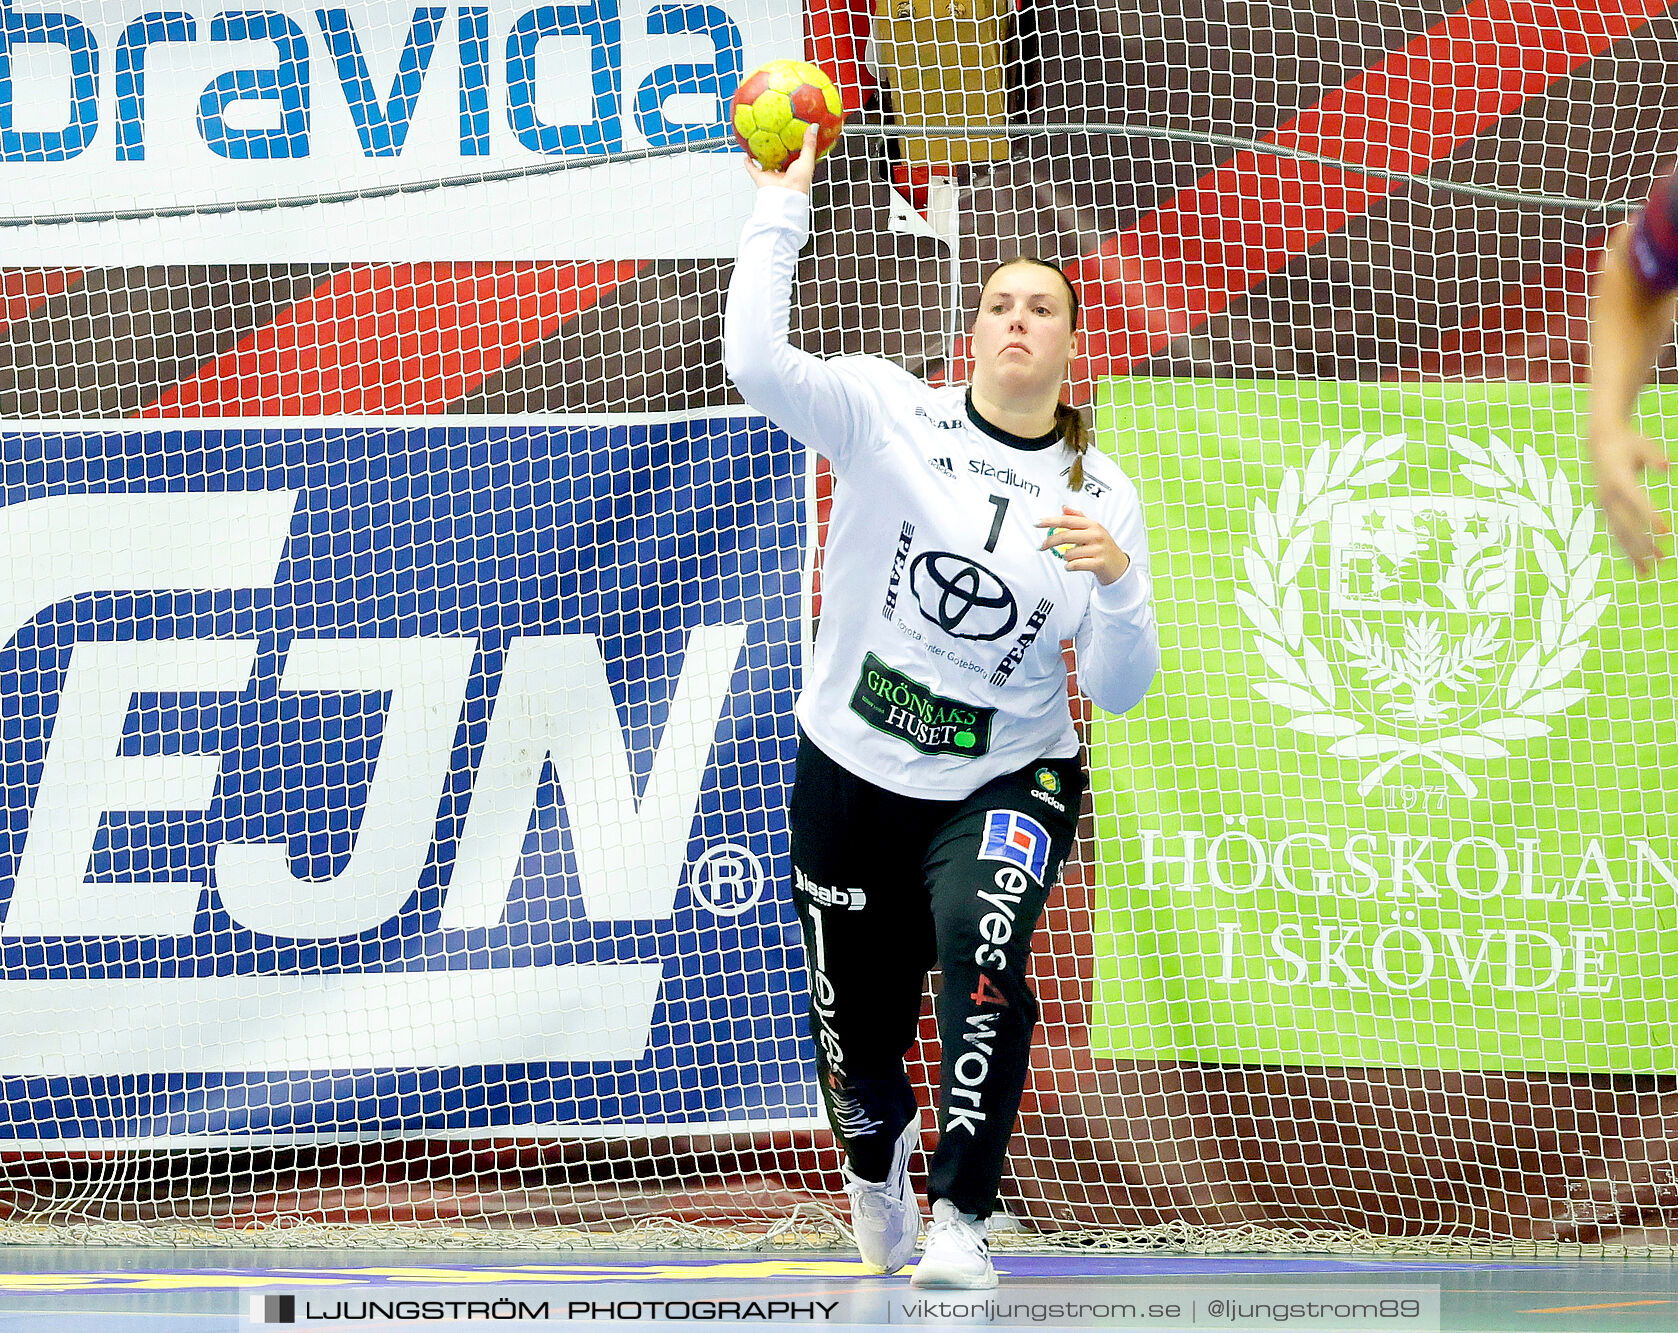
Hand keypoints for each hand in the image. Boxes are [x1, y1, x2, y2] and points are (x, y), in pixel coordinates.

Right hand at [743, 123, 819, 195]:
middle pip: (780, 158)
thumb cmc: (798, 184)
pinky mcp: (761, 178)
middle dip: (779, 149)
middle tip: (776, 136)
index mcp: (796, 169)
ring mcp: (772, 175)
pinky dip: (749, 162)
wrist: (785, 197)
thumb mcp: (807, 160)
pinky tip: (747, 155)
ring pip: (766, 162)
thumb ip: (809, 144)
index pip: (796, 155)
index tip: (793, 134)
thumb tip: (813, 128)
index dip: (795, 145)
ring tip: (761, 143)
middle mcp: (784, 172)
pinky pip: (753, 169)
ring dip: (763, 154)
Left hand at [1038, 505, 1130, 584]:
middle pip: (1065, 536)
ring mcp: (1098, 549)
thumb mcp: (1093, 529)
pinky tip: (1073, 566)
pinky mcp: (1098, 563)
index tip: (1037, 523)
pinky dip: (1070, 567)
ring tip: (1074, 558)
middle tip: (1041, 547)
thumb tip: (1064, 507)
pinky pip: (1074, 565)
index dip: (1050, 521)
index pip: (1067, 520)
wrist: (1118, 566)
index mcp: (1092, 525)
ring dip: (1066, 558)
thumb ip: (1078, 518)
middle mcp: (1096, 535)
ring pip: (1068, 553)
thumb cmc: (1102, 547)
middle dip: (1049, 542)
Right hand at [1590, 425, 1670, 574]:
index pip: (1635, 502)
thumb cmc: (1627, 442)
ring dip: (1634, 553)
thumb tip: (1667, 466)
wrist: (1600, 441)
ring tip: (1649, 571)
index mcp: (1617, 480)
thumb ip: (1654, 456)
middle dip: (1643, 542)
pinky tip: (1640, 565)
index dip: (1650, 517)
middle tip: (1662, 557)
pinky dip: (1627, 550)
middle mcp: (1608, 496)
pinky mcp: (1607, 510)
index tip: (1667, 532)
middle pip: (1625, 524)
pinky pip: (1617, 533)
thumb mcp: (1642, 445)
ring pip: (1619, 534)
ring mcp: (1605, 505)